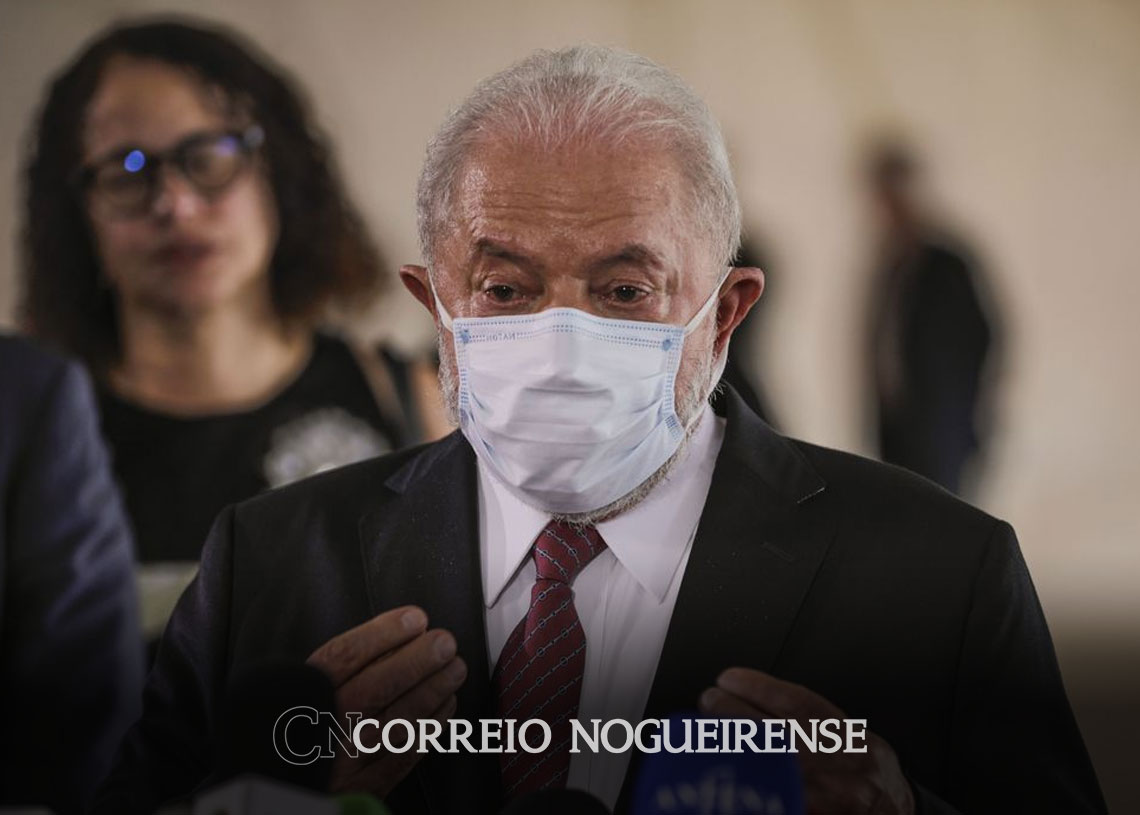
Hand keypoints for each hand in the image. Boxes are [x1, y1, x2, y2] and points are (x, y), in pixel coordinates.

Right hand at [307, 605, 466, 795]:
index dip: (383, 634)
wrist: (274, 795)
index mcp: (299, 698)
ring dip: (432, 691)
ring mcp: (342, 763)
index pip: (342, 658)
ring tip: (454, 669)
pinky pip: (403, 755)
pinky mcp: (363, 788)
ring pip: (395, 722)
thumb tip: (389, 637)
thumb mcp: (291, 692)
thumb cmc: (293, 732)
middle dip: (416, 661)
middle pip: (373, 689)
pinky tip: (446, 705)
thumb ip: (331, 668)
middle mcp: (320, 730)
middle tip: (444, 643)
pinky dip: (430, 726)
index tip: (414, 619)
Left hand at [699, 668, 914, 814]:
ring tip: (705, 737)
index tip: (728, 679)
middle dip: (737, 718)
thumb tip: (753, 704)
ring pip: (777, 774)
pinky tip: (727, 783)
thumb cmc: (866, 779)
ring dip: (735, 753)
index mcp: (857, 742)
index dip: (761, 689)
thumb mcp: (855, 742)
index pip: (803, 707)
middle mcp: (848, 771)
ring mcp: (835, 802)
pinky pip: (782, 803)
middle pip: (782, 738)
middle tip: (709, 703)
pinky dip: (755, 792)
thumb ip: (814, 724)